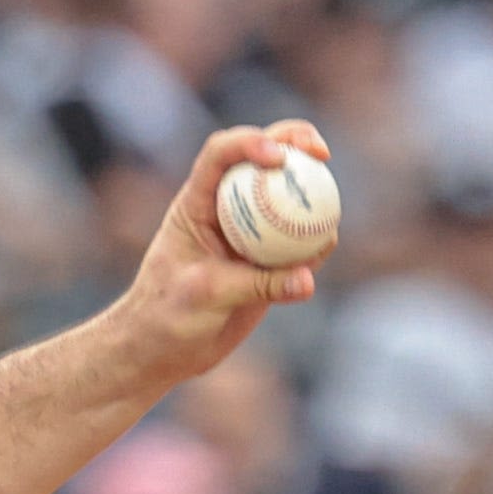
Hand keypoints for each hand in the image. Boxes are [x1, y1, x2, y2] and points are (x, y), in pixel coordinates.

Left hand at [102, 124, 331, 394]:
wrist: (162, 351)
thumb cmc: (165, 316)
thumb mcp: (203, 296)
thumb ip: (255, 285)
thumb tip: (307, 279)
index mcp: (197, 202)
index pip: (221, 154)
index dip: (250, 141)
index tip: (278, 157)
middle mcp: (226, 208)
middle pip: (264, 158)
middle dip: (296, 142)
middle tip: (321, 152)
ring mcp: (251, 232)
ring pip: (290, 196)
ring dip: (314, 189)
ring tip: (330, 203)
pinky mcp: (270, 261)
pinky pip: (302, 242)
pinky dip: (316, 240)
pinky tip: (324, 247)